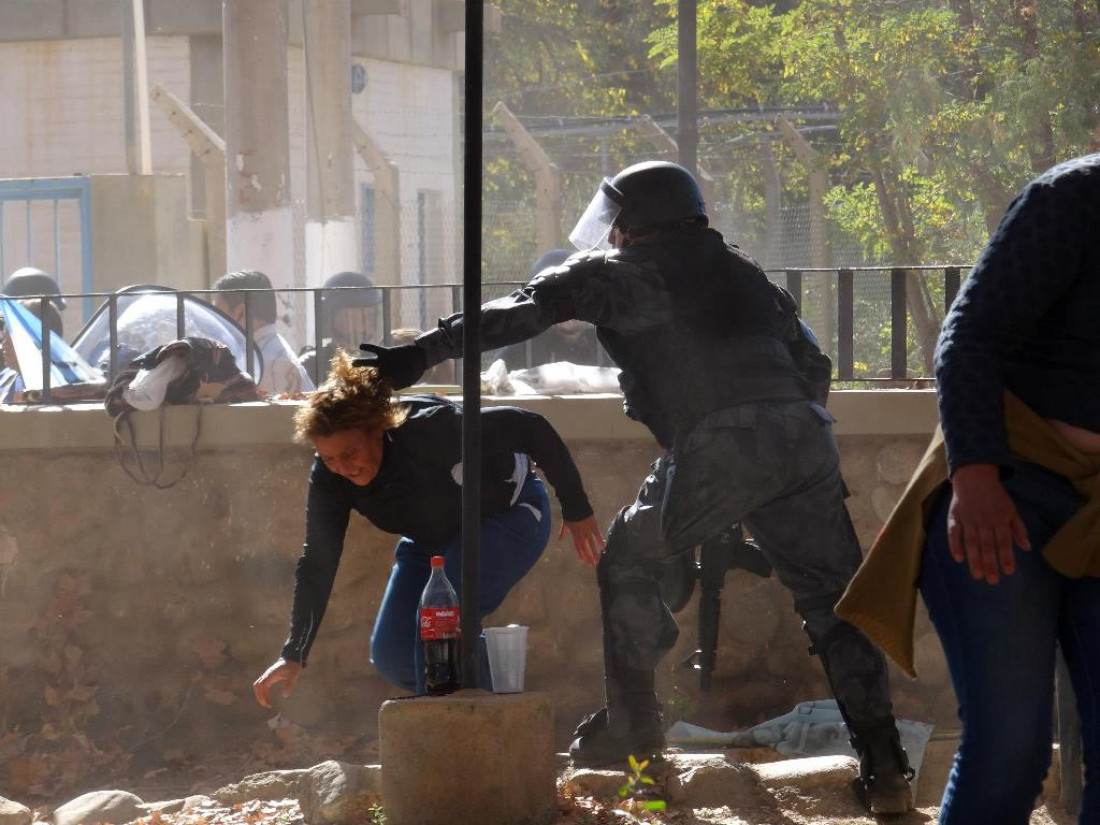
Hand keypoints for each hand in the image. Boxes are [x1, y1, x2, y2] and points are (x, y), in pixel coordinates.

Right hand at [253, 658, 302, 707]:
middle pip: (257, 686)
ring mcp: (267, 674)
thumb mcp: (293, 676)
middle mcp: (267, 674)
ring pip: (258, 685)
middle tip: (267, 705)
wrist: (292, 657)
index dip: (264, 696)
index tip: (269, 704)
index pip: (262, 686)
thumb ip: (289, 685)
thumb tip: (284, 695)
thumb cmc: (293, 667)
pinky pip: (261, 684)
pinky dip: (262, 691)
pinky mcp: (269, 675)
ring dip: (260, 694)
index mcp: (271, 675)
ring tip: (266, 703)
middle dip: (260, 696)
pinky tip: (267, 697)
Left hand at [352, 343, 427, 389]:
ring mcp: (383, 362)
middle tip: (353, 384)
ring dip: (360, 363)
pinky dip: (368, 347)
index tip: (366, 396)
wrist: (419, 357)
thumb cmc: (415, 371)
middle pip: (370, 376)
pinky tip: (361, 346)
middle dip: (362, 380)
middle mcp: (384, 372)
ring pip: (369, 363)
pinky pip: (375, 349)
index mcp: (388, 380)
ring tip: (352, 363)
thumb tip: (393, 387)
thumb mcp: (410, 381)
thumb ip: (401, 384)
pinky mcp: (386, 353)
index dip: (372, 391)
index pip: (378, 387)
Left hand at [559, 515, 604, 566]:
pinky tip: (604, 547)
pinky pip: (597, 535)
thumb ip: (563, 532)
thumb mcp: (565, 523)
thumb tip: (560, 539)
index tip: (584, 562)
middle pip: (585, 547)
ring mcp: (587, 530)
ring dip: (595, 552)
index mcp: (574, 534)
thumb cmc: (569, 513)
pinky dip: (600, 541)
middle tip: (593, 565)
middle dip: (589, 557)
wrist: (575, 504)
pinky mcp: (593, 525)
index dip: (581, 554)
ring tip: (598, 560)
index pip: (578, 546)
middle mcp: (581, 534)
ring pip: (591, 544)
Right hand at [947, 463, 1030, 584]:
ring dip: (974, 559)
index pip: (1004, 541)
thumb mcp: (1011, 509)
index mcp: (1000, 518)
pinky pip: (953, 533)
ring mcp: (968, 518)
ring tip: (977, 575)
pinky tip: (958, 558)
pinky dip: (955, 545)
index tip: (1008, 573)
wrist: (974, 476)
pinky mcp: (955, 517)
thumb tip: (1026, 548)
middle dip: (990, 563)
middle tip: (992, 581)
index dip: (1006, 557)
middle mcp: (984, 520)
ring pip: (971, 542)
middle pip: (987, 545)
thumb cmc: (996, 496)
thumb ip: (1018, 529)